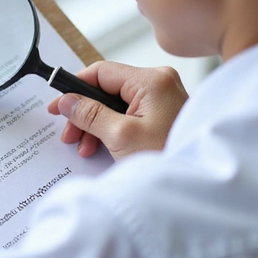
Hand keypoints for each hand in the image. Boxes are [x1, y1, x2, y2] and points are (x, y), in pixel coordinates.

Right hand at [48, 62, 187, 160]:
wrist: (200, 185)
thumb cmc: (168, 157)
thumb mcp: (121, 136)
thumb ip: (90, 114)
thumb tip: (67, 101)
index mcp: (151, 80)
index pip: (101, 72)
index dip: (75, 88)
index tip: (58, 105)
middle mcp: (158, 82)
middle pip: (107, 88)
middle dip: (85, 112)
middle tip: (69, 133)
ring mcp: (162, 96)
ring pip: (115, 102)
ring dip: (95, 123)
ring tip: (84, 147)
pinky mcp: (162, 111)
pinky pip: (128, 112)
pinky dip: (111, 127)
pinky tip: (100, 145)